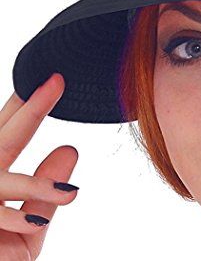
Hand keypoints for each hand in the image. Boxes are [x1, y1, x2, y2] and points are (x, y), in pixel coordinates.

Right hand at [0, 73, 78, 259]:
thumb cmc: (0, 252)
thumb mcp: (27, 226)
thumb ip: (43, 193)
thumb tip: (69, 149)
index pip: (8, 133)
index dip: (27, 107)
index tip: (52, 80)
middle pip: (2, 139)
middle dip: (30, 111)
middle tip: (57, 82)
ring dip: (33, 186)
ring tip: (71, 197)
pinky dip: (13, 221)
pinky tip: (34, 223)